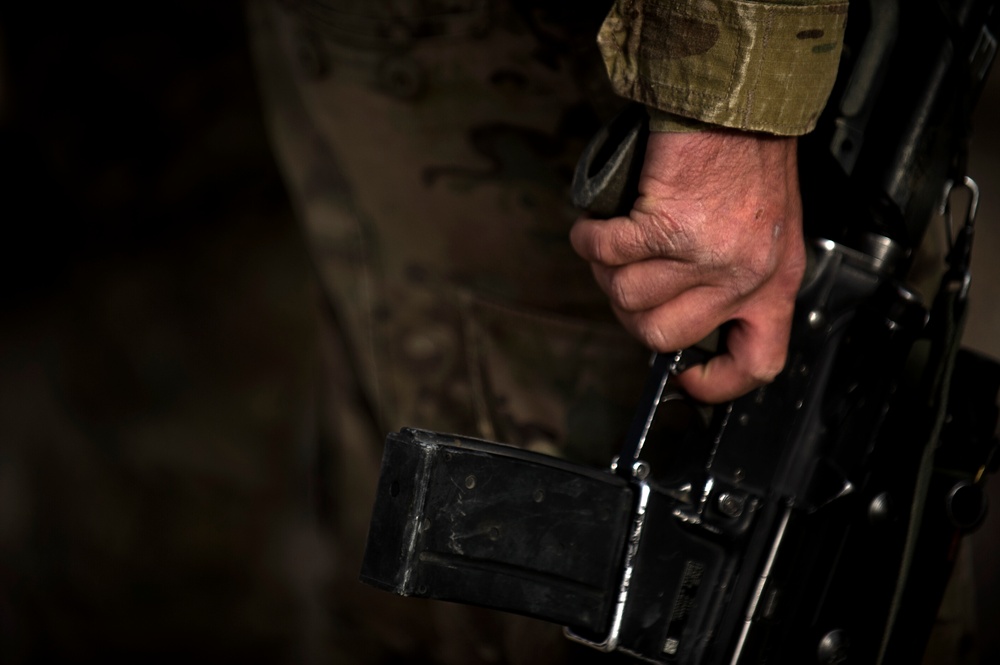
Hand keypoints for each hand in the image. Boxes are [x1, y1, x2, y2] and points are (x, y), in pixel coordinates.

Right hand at [570, 128, 805, 402]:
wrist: (742, 103)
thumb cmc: (751, 160)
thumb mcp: (766, 234)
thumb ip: (735, 280)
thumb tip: (682, 313)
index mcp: (774, 284)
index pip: (755, 363)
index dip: (716, 383)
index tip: (686, 376)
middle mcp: (742, 277)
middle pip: (663, 336)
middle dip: (632, 312)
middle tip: (628, 279)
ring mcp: (704, 255)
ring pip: (626, 294)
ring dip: (607, 269)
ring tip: (614, 240)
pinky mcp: (666, 225)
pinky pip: (607, 253)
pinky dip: (590, 239)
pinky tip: (594, 225)